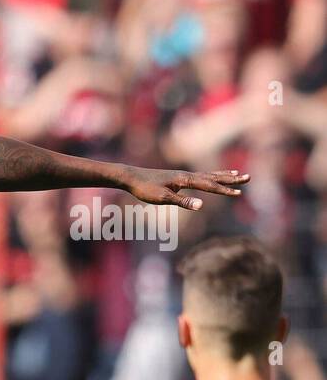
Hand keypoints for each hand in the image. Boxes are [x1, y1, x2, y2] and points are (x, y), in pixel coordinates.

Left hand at [118, 166, 247, 209]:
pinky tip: (212, 177)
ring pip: (209, 174)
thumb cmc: (145, 188)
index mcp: (185, 179)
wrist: (131, 177)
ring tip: (238, 174)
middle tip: (248, 177)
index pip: (210, 185)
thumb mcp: (162, 198)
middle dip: (231, 179)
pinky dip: (211, 176)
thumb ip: (182, 202)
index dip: (224, 190)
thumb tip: (201, 206)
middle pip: (214, 177)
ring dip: (224, 175)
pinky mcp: (178, 177)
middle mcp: (187, 175)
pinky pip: (200, 176)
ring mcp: (183, 175)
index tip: (239, 194)